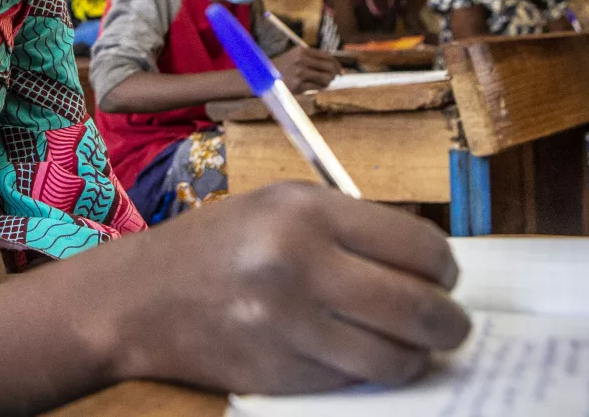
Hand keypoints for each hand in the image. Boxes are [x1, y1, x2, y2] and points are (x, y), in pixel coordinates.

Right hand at [109, 183, 470, 393]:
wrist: (138, 299)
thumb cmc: (214, 245)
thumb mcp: (278, 206)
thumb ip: (349, 226)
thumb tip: (428, 264)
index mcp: (305, 212)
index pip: (419, 246)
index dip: (445, 268)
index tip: (443, 276)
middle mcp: (300, 266)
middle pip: (422, 309)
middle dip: (449, 322)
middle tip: (448, 322)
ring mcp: (290, 327)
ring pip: (398, 359)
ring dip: (417, 356)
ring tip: (410, 346)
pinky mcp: (282, 375)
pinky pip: (355, 381)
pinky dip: (366, 372)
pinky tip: (353, 353)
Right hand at [274, 46, 340, 91]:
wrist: (264, 77)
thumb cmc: (281, 67)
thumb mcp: (294, 56)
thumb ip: (310, 58)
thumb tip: (332, 64)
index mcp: (301, 51)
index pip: (326, 55)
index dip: (336, 63)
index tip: (340, 70)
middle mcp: (301, 60)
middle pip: (328, 66)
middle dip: (335, 73)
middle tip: (336, 78)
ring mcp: (299, 72)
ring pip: (325, 77)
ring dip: (328, 81)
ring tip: (325, 83)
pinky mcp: (298, 84)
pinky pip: (317, 87)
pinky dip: (321, 87)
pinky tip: (318, 87)